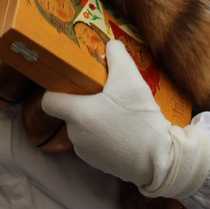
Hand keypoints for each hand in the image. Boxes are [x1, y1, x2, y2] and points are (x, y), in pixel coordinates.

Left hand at [42, 40, 209, 198]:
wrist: (160, 159)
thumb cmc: (141, 118)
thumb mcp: (131, 79)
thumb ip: (117, 56)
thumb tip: (111, 44)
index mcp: (77, 114)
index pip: (49, 101)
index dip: (56, 90)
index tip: (73, 84)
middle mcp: (75, 135)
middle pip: (70, 112)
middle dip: (84, 102)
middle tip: (105, 95)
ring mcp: (85, 152)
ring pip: (82, 128)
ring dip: (94, 119)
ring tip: (118, 113)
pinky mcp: (97, 164)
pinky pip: (93, 143)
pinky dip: (103, 136)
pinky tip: (122, 130)